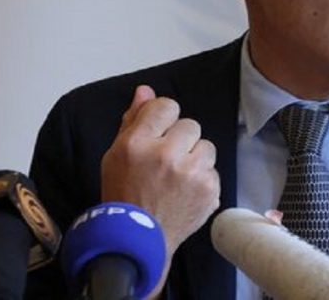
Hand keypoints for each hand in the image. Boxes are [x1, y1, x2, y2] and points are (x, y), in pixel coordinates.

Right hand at [101, 85, 220, 254]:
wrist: (137, 238)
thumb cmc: (124, 193)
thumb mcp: (116, 155)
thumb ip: (133, 120)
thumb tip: (145, 90)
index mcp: (137, 143)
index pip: (166, 106)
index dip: (163, 119)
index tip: (159, 133)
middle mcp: (165, 155)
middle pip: (190, 125)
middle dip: (180, 140)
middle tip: (166, 161)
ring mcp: (190, 173)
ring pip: (206, 146)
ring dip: (195, 158)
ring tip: (177, 177)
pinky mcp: (209, 189)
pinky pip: (213, 170)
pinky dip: (202, 179)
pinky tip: (185, 192)